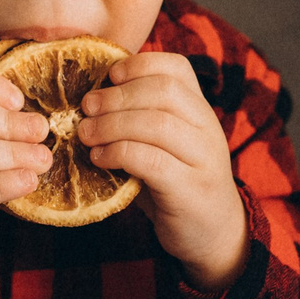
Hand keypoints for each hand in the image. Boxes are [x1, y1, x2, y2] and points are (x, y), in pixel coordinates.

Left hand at [78, 52, 247, 292]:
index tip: (108, 77)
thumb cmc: (174, 183)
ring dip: (112, 125)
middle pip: (163, 90)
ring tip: (86, 134)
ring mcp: (203, 158)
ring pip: (157, 123)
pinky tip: (100, 158)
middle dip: (117, 95)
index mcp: (199, 109)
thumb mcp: (162, 143)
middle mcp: (207, 128)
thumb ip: (138, 118)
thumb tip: (87, 97)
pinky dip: (119, 154)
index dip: (138, 65)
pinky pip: (151, 161)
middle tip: (86, 108)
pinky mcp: (191, 189)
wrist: (213, 233)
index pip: (177, 67)